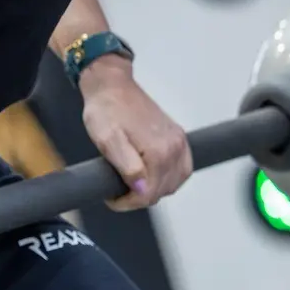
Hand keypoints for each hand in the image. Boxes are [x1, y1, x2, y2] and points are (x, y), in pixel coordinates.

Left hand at [79, 56, 192, 211]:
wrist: (112, 86)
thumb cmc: (106, 110)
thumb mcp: (107, 140)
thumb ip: (126, 166)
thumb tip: (141, 187)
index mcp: (158, 151)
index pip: (149, 194)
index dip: (128, 203)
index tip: (111, 198)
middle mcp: (175, 147)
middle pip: (163, 191)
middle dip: (139, 197)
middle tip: (118, 191)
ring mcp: (179, 142)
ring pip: (175, 183)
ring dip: (154, 190)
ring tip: (131, 185)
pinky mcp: (178, 137)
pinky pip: (182, 168)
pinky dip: (169, 178)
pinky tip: (152, 177)